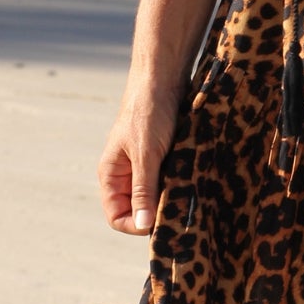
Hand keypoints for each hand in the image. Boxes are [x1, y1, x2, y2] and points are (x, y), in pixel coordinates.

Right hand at [97, 79, 181, 235]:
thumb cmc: (149, 112)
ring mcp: (145, 165)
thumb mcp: (146, 154)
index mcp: (111, 175)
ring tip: (187, 194)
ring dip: (170, 198)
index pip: (117, 217)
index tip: (159, 222)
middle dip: (156, 213)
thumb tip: (142, 226)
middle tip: (178, 210)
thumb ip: (143, 190)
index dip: (135, 225)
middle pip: (138, 210)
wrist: (163, 77)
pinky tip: (192, 181)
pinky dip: (179, 184)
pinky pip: (169, 181)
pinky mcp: (163, 157)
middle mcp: (126, 174)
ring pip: (156, 196)